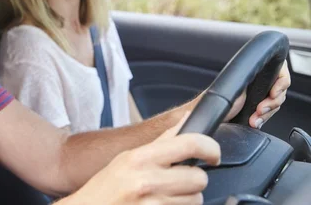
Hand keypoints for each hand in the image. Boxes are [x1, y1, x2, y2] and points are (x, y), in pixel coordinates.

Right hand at [63, 115, 219, 204]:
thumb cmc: (104, 190)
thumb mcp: (126, 160)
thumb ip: (159, 144)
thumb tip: (187, 122)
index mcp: (139, 158)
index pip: (189, 144)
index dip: (210, 148)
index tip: (213, 155)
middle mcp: (146, 181)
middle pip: (199, 178)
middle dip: (193, 181)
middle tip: (178, 182)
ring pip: (196, 200)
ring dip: (186, 199)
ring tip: (164, 197)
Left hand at [224, 60, 289, 127]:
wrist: (212, 114)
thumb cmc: (218, 98)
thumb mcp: (235, 84)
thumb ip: (247, 77)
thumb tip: (262, 75)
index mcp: (255, 72)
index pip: (280, 72)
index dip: (281, 83)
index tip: (273, 94)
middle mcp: (259, 83)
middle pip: (280, 91)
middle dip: (272, 103)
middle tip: (260, 109)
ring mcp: (260, 97)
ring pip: (276, 103)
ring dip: (267, 113)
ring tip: (254, 119)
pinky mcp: (258, 109)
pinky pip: (269, 113)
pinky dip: (264, 119)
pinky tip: (255, 122)